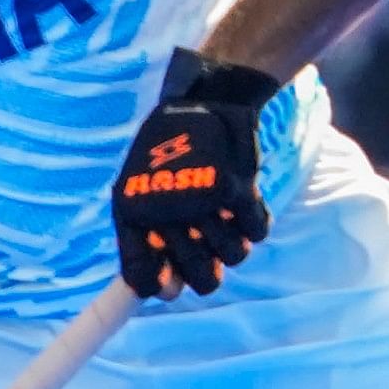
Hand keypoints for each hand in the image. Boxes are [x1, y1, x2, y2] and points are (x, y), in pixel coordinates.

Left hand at [111, 50, 278, 296]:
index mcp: (132, 213)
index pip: (142, 276)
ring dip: (232, 243)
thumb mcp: (137, 187)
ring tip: (222, 216)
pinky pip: (256, 232)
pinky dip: (254, 221)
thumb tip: (158, 288)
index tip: (170, 282)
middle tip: (204, 249)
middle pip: (198, 279)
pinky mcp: (238, 189)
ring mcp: (205, 204)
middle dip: (205, 273)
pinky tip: (242, 201)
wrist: (205, 101)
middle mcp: (167, 214)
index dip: (160, 287)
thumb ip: (142, 238)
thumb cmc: (169, 150)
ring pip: (233, 258)